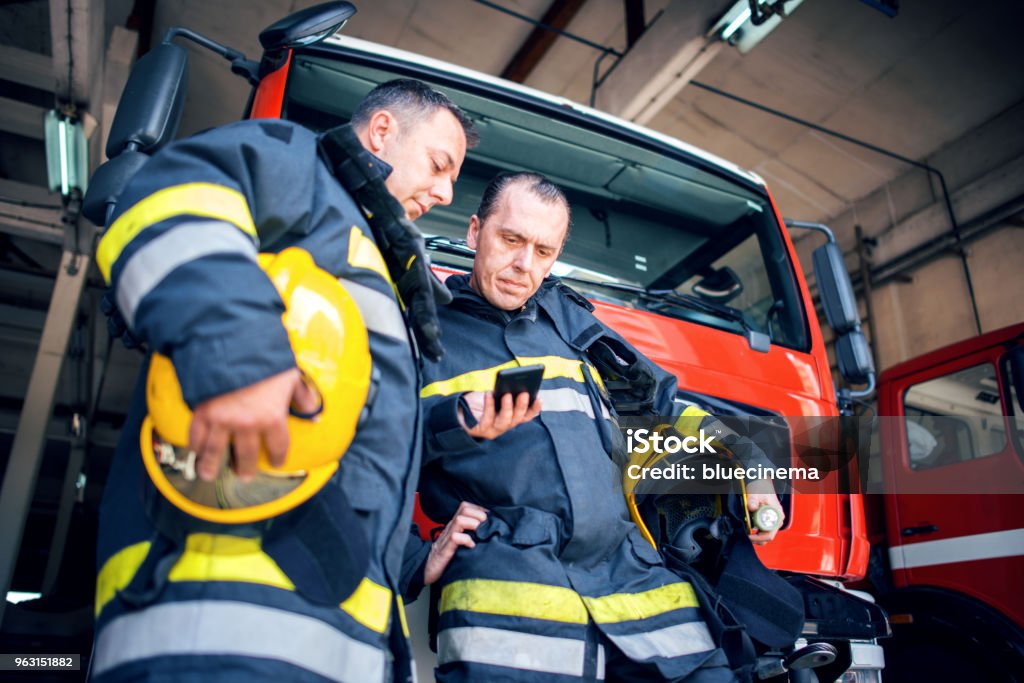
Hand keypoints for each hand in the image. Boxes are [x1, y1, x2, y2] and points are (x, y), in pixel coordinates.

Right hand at [189, 368, 319, 482]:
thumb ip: (303, 397)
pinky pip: (196, 436)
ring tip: (210, 474)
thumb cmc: (266, 360)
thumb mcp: (291, 377)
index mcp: (272, 418)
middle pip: (247, 456)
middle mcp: (248, 425)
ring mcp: (223, 421)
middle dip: (245, 468)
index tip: (276, 463)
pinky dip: (195, 445)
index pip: (278, 447)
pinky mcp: (202, 412)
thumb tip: (315, 415)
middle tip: (244, 476)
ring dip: (212, 465)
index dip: (278, 458)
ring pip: (216, 452)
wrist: (233, 343)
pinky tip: (196, 450)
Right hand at [424, 501, 487, 584]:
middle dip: (478, 514)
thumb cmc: (447, 557)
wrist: (428, 570)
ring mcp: (446, 538)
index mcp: (455, 526)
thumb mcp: (460, 543)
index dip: (480, 509)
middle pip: (464, 509)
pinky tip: (472, 546)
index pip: (467, 507)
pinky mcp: (444, 550)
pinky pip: (455, 538)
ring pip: (459, 520)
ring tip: (479, 534)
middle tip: (485, 526)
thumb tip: (489, 532)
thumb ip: (471, 535)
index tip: (490, 518)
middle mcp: (451, 528)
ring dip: (473, 524)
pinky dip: (466, 540)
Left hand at [458, 391, 541, 439]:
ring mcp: (493, 430)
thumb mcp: (493, 397)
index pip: (526, 416)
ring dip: (507, 408)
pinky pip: (487, 418)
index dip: (534, 409)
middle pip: (516, 419)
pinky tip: (489, 393)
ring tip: (506, 394)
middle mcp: (504, 426)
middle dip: (521, 406)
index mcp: (510, 418)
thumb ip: (504, 393)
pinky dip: (489, 405)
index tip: (539, 399)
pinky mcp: (480, 429)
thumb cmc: (479, 403)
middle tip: (523, 393)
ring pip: (504, 421)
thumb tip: (512, 382)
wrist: (460, 413)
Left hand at [746, 478, 783, 544]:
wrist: (762, 483)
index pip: (769, 534)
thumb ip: (753, 501)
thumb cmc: (761, 488)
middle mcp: (777, 520)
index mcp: (777, 515)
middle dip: (756, 539)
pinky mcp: (769, 520)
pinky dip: (756, 531)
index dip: (758, 537)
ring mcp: (773, 520)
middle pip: (768, 537)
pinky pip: (763, 530)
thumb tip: (752, 508)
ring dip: (756, 536)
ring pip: (765, 535)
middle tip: (745, 536)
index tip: (748, 535)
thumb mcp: (755, 494)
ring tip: (746, 532)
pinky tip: (749, 528)